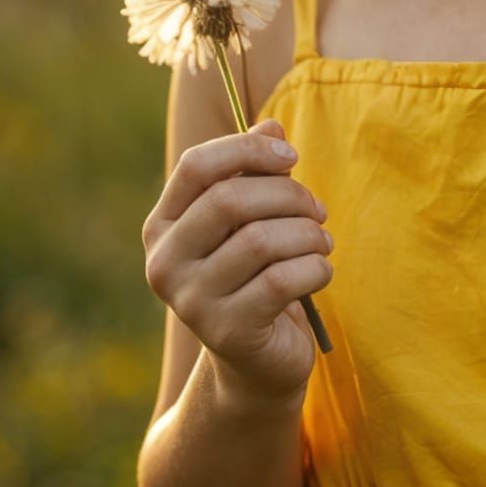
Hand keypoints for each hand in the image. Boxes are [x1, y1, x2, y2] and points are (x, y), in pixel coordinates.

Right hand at [143, 118, 332, 408]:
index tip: (291, 156)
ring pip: (260, 240)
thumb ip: (258, 171)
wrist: (257, 361)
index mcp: (163, 225)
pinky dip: (315, 268)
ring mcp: (191, 301)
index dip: (247, 149)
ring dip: (307, 234)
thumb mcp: (255, 219)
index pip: (195, 166)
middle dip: (288, 195)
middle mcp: (165, 262)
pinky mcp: (226, 332)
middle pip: (229, 199)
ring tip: (322, 243)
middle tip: (317, 209)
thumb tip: (273, 125)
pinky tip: (321, 271)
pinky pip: (281, 281)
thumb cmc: (257, 274)